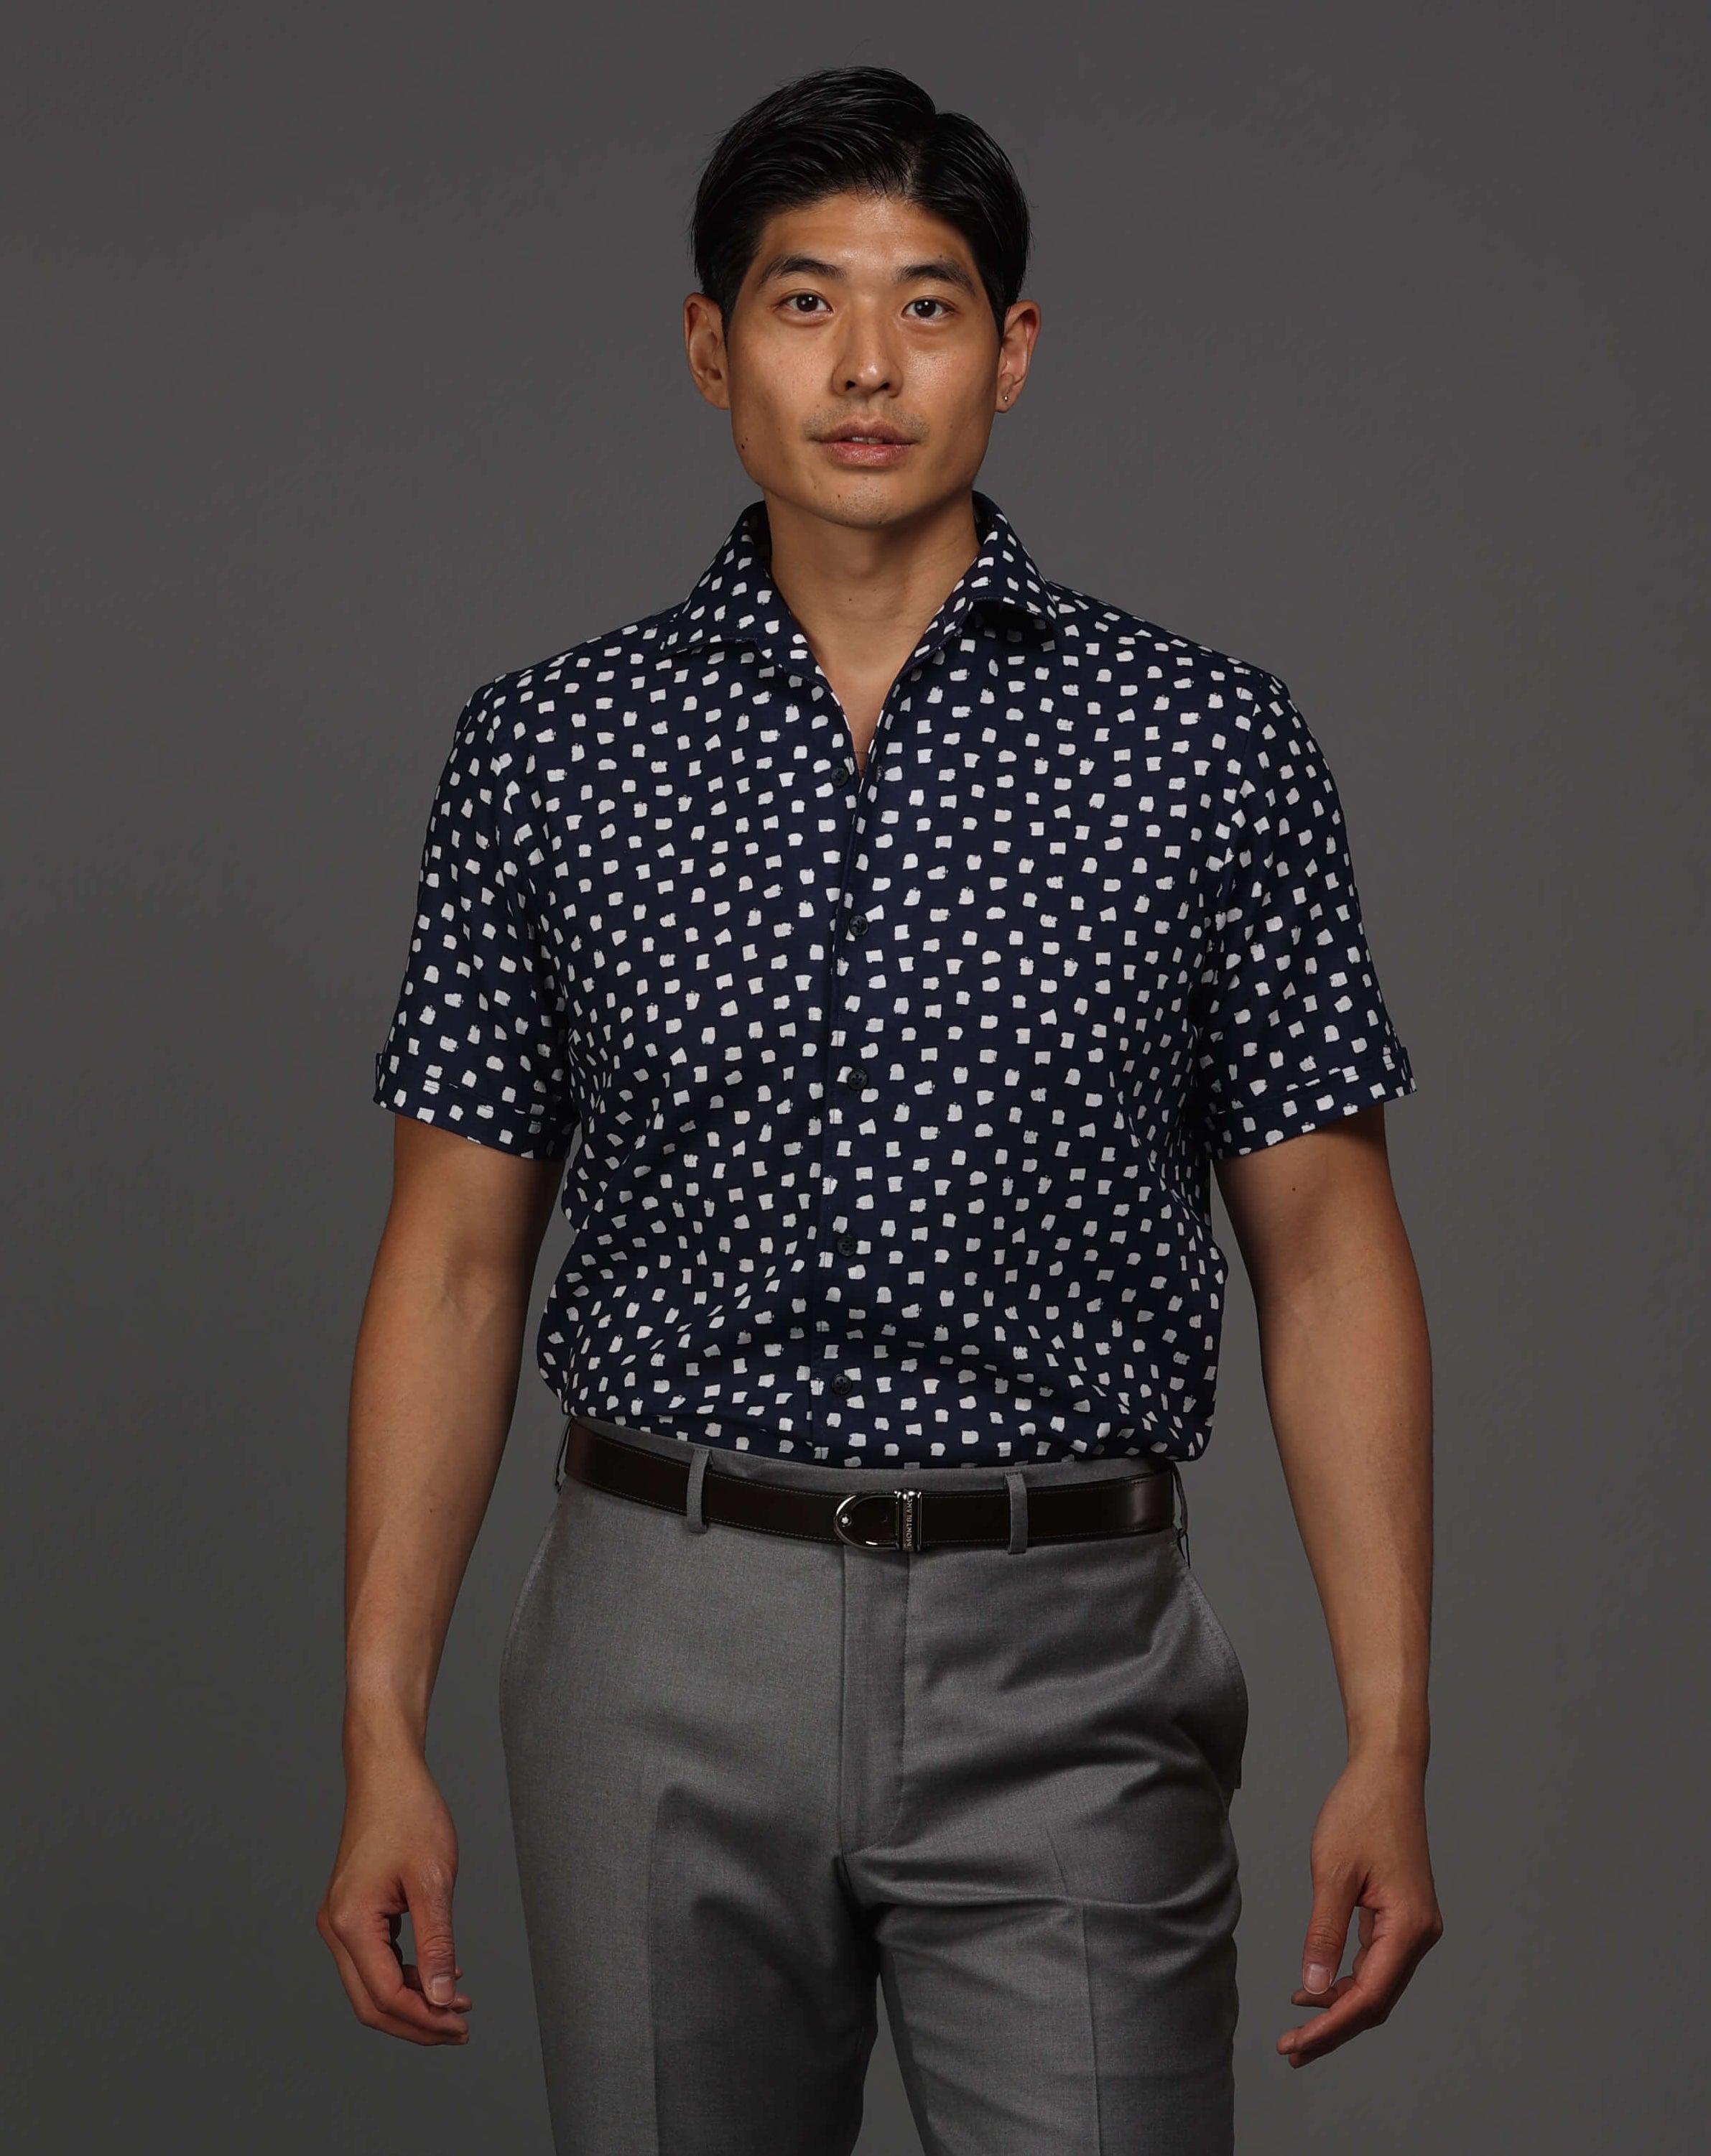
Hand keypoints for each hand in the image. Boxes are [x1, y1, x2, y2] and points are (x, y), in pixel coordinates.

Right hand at [317, 1747, 472, 2044]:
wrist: (387, 1773)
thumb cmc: (410, 1814)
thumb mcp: (434, 1881)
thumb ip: (438, 1944)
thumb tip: (442, 2001)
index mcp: (350, 1923)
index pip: (385, 1996)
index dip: (425, 2019)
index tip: (462, 2026)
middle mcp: (336, 1928)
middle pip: (371, 2002)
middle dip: (417, 2022)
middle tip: (461, 2028)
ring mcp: (340, 1920)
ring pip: (372, 1984)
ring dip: (413, 2000)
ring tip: (456, 2005)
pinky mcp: (352, 1912)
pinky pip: (375, 1959)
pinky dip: (406, 1974)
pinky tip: (440, 1971)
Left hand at [1278, 1750, 1442, 2067]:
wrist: (1387, 1773)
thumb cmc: (1361, 1812)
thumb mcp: (1332, 1872)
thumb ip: (1324, 1933)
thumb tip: (1312, 1987)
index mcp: (1409, 1927)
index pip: (1368, 1997)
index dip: (1331, 2026)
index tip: (1296, 2044)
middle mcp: (1420, 1934)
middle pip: (1375, 1999)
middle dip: (1333, 2026)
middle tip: (1290, 2049)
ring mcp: (1414, 1926)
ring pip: (1377, 1984)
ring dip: (1338, 2005)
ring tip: (1297, 2024)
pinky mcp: (1403, 1916)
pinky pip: (1376, 1962)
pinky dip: (1347, 1980)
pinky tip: (1316, 1986)